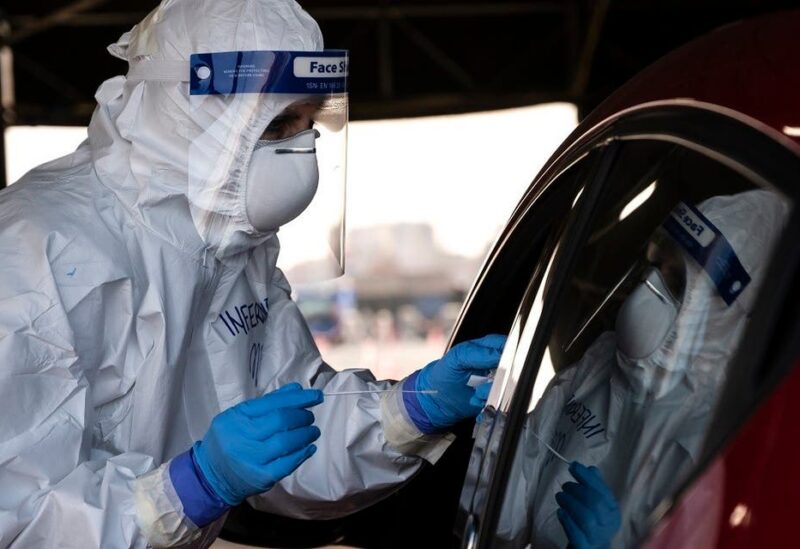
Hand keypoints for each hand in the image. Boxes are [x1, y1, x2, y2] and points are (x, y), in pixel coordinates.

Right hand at [193, 383, 322, 505]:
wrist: (211, 475)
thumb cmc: (230, 440)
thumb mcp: (240, 416)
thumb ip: (269, 402)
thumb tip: (297, 390)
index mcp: (236, 417)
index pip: (272, 403)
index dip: (297, 399)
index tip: (315, 396)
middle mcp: (241, 437)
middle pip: (280, 421)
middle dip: (302, 416)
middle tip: (310, 416)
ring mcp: (251, 459)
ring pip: (285, 442)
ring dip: (305, 434)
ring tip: (312, 430)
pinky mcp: (261, 477)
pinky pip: (287, 464)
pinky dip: (302, 454)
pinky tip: (309, 448)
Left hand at [413, 334, 505, 430]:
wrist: (435, 400)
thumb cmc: (443, 374)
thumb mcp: (456, 359)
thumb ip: (477, 353)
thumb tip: (498, 355)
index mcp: (487, 347)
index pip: (509, 346)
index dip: (508, 357)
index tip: (498, 369)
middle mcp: (495, 363)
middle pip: (513, 369)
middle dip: (500, 381)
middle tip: (483, 386)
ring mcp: (496, 381)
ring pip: (509, 387)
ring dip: (492, 394)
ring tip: (476, 395)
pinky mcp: (495, 396)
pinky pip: (502, 401)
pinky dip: (489, 404)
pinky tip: (476, 402)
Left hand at [556, 462, 620, 548]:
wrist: (591, 548)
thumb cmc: (592, 522)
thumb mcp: (596, 504)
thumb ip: (594, 486)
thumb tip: (591, 468)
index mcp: (613, 511)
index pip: (603, 491)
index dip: (587, 477)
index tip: (573, 466)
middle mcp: (608, 525)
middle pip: (596, 503)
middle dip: (577, 490)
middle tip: (565, 486)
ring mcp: (597, 537)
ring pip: (586, 518)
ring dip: (569, 503)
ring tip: (560, 496)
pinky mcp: (584, 547)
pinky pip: (576, 535)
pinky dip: (567, 520)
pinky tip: (560, 512)